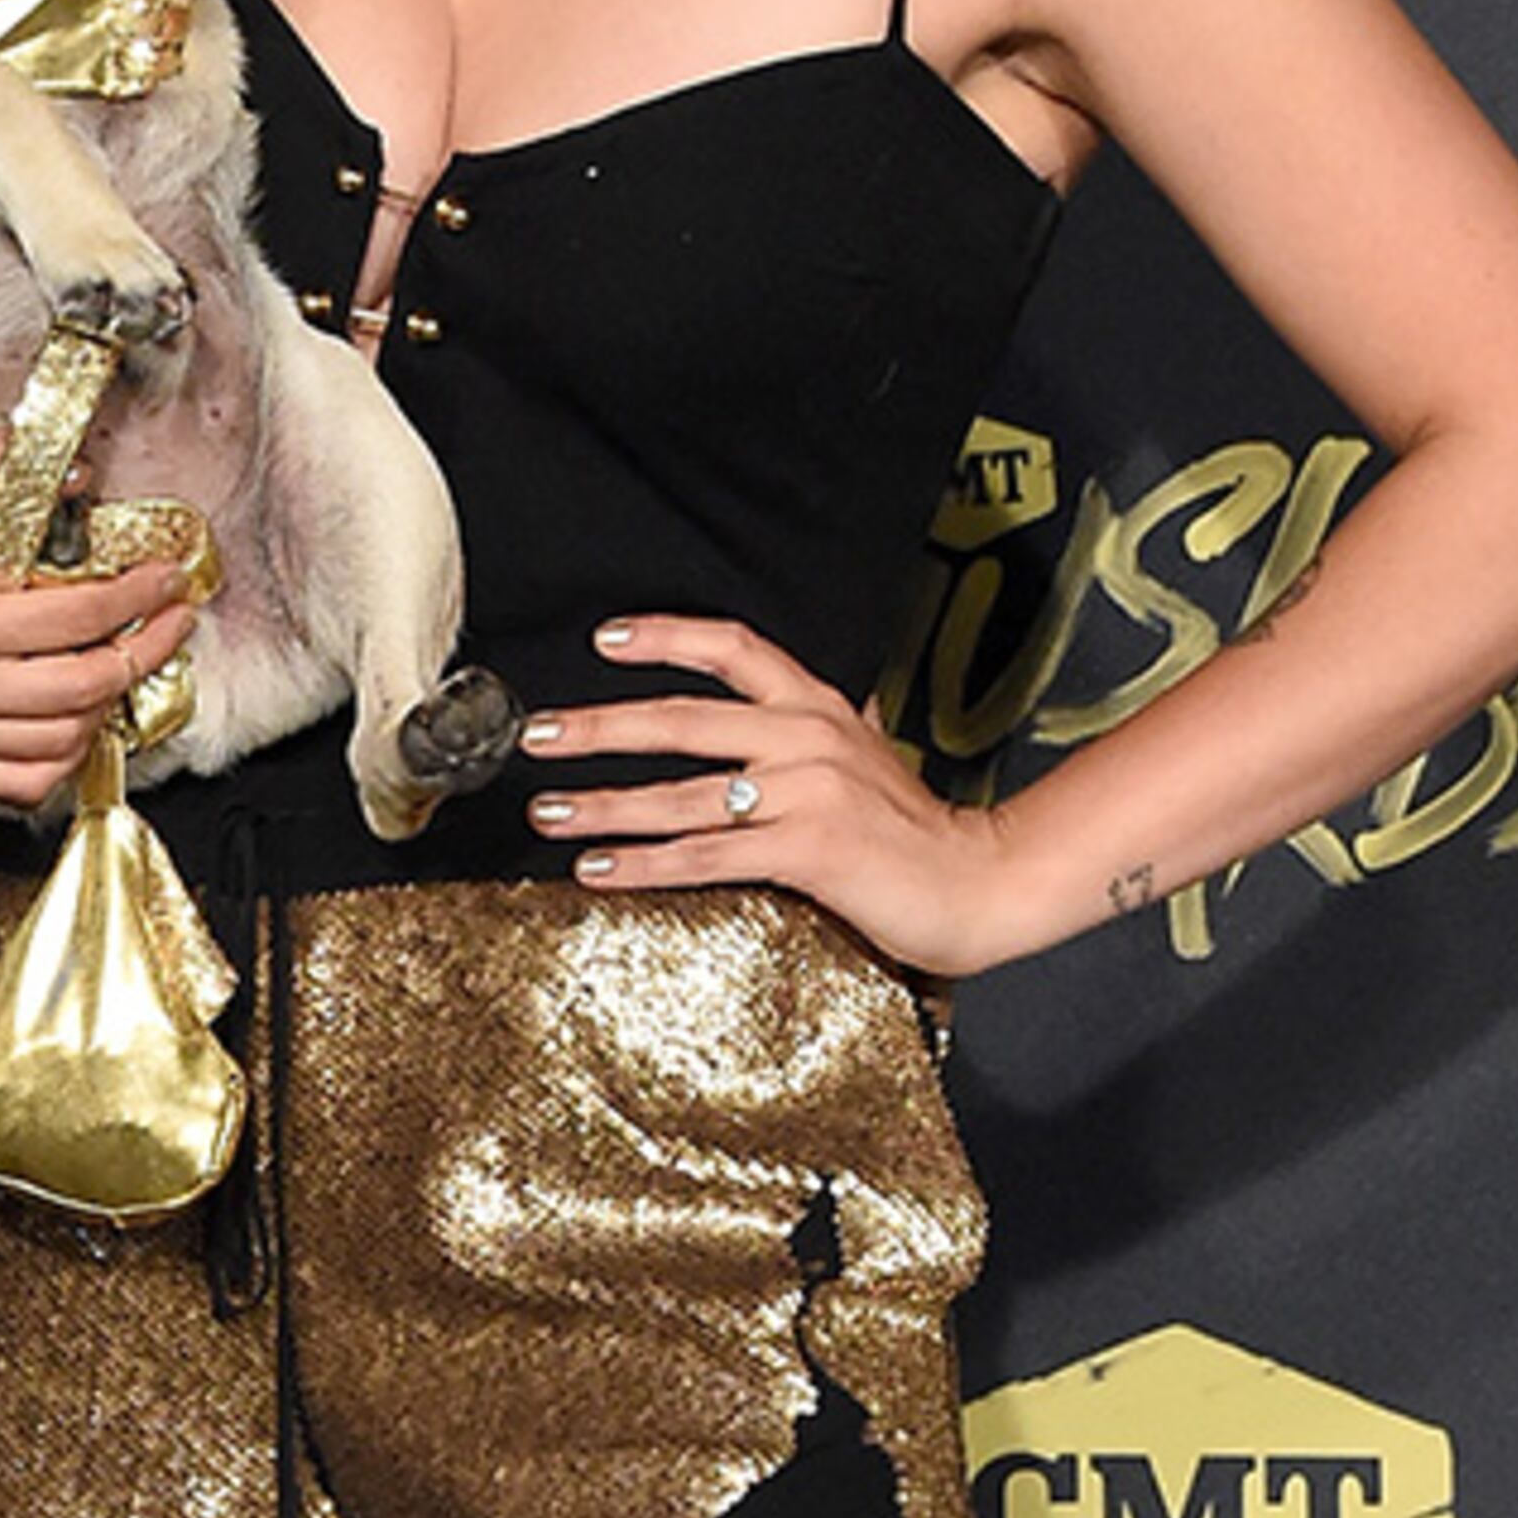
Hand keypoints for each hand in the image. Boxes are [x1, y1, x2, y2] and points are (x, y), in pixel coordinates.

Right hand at [0, 439, 204, 813]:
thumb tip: (80, 474)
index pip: (74, 619)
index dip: (137, 598)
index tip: (168, 578)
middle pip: (80, 690)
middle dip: (144, 652)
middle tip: (174, 621)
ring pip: (56, 747)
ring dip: (107, 707)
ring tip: (128, 663)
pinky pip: (14, 784)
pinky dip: (59, 758)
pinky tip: (77, 717)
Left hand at [517, 615, 1032, 978]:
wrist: (981, 882)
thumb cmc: (916, 833)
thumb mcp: (862, 761)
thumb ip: (809, 739)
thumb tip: (757, 731)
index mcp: (819, 707)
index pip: (735, 648)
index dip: (667, 635)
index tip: (604, 639)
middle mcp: (807, 736)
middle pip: (681, 718)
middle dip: (598, 727)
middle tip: (536, 734)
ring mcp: (808, 791)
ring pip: (681, 793)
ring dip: (603, 805)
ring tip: (548, 813)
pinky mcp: (808, 848)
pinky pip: (707, 853)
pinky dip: (645, 864)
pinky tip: (599, 870)